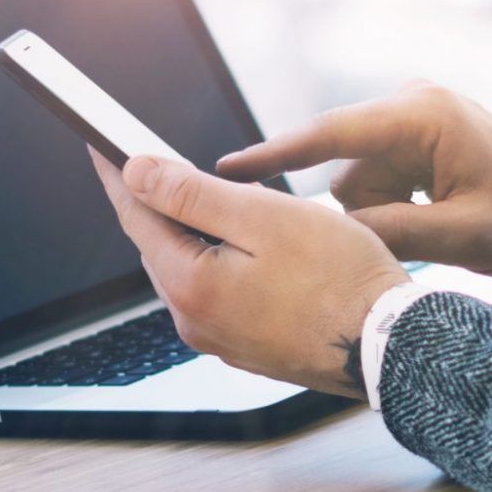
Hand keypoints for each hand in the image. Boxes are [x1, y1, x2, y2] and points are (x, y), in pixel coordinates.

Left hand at [93, 149, 410, 398]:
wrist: (389, 346)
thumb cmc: (340, 280)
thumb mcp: (262, 218)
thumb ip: (192, 194)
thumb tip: (136, 173)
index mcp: (189, 285)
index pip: (135, 216)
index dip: (118, 174)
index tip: (101, 145)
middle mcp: (192, 320)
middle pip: (160, 244)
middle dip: (162, 202)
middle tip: (168, 161)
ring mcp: (217, 339)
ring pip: (190, 268)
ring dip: (198, 232)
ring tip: (228, 201)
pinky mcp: (244, 346)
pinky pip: (216, 292)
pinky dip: (221, 261)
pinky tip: (253, 246)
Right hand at [216, 83, 491, 277]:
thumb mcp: (464, 236)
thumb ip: (393, 232)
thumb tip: (330, 233)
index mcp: (423, 117)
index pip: (330, 133)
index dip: (274, 154)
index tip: (226, 168)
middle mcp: (411, 105)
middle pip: (343, 163)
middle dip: (356, 209)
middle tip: (397, 239)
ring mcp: (413, 117)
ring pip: (357, 176)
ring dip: (378, 213)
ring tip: (431, 231)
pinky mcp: (416, 135)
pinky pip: (375, 175)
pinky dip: (389, 206)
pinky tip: (425, 223)